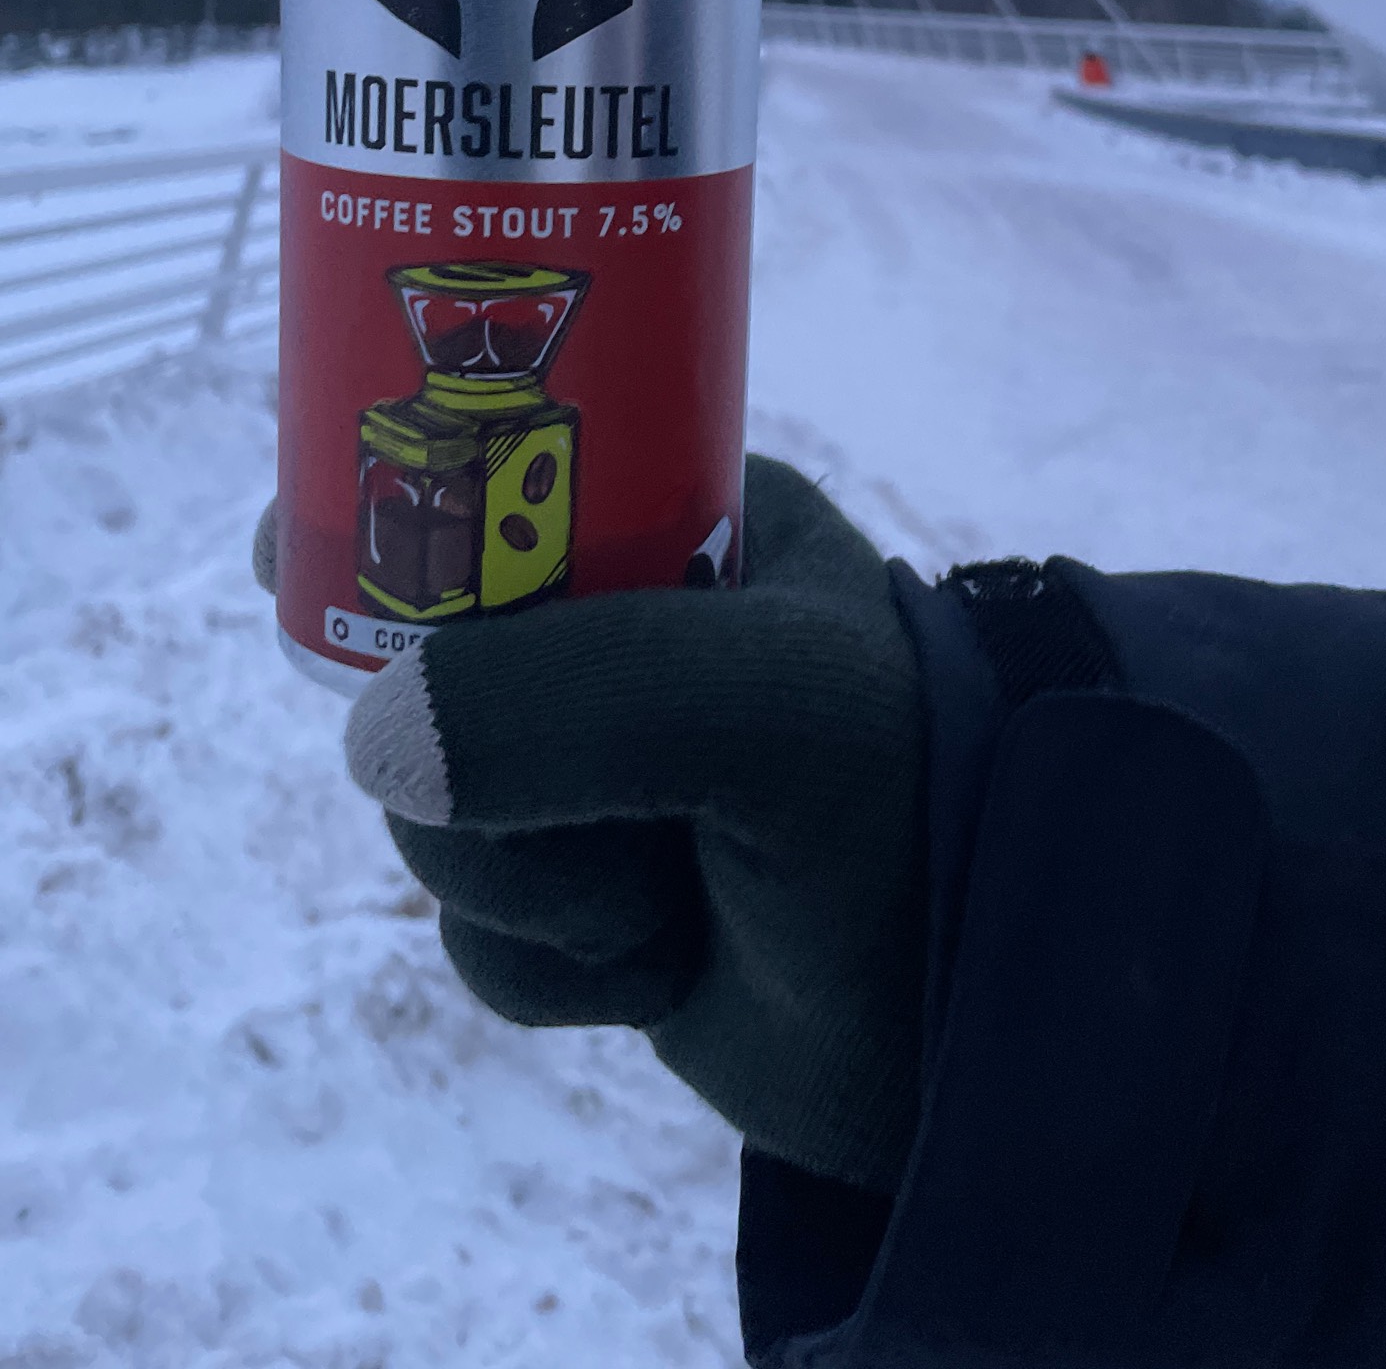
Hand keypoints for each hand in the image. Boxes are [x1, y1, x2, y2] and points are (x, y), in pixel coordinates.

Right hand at [336, 457, 927, 1193]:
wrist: (988, 1016)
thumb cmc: (904, 802)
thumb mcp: (768, 708)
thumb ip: (573, 698)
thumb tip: (375, 743)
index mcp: (687, 530)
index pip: (499, 475)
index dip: (388, 507)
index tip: (291, 551)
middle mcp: (637, 644)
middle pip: (428, 667)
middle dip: (465, 759)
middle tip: (531, 795)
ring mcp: (610, 775)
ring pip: (438, 809)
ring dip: (523, 879)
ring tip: (651, 899)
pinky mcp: (598, 904)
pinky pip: (480, 929)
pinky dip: (546, 963)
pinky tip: (652, 964)